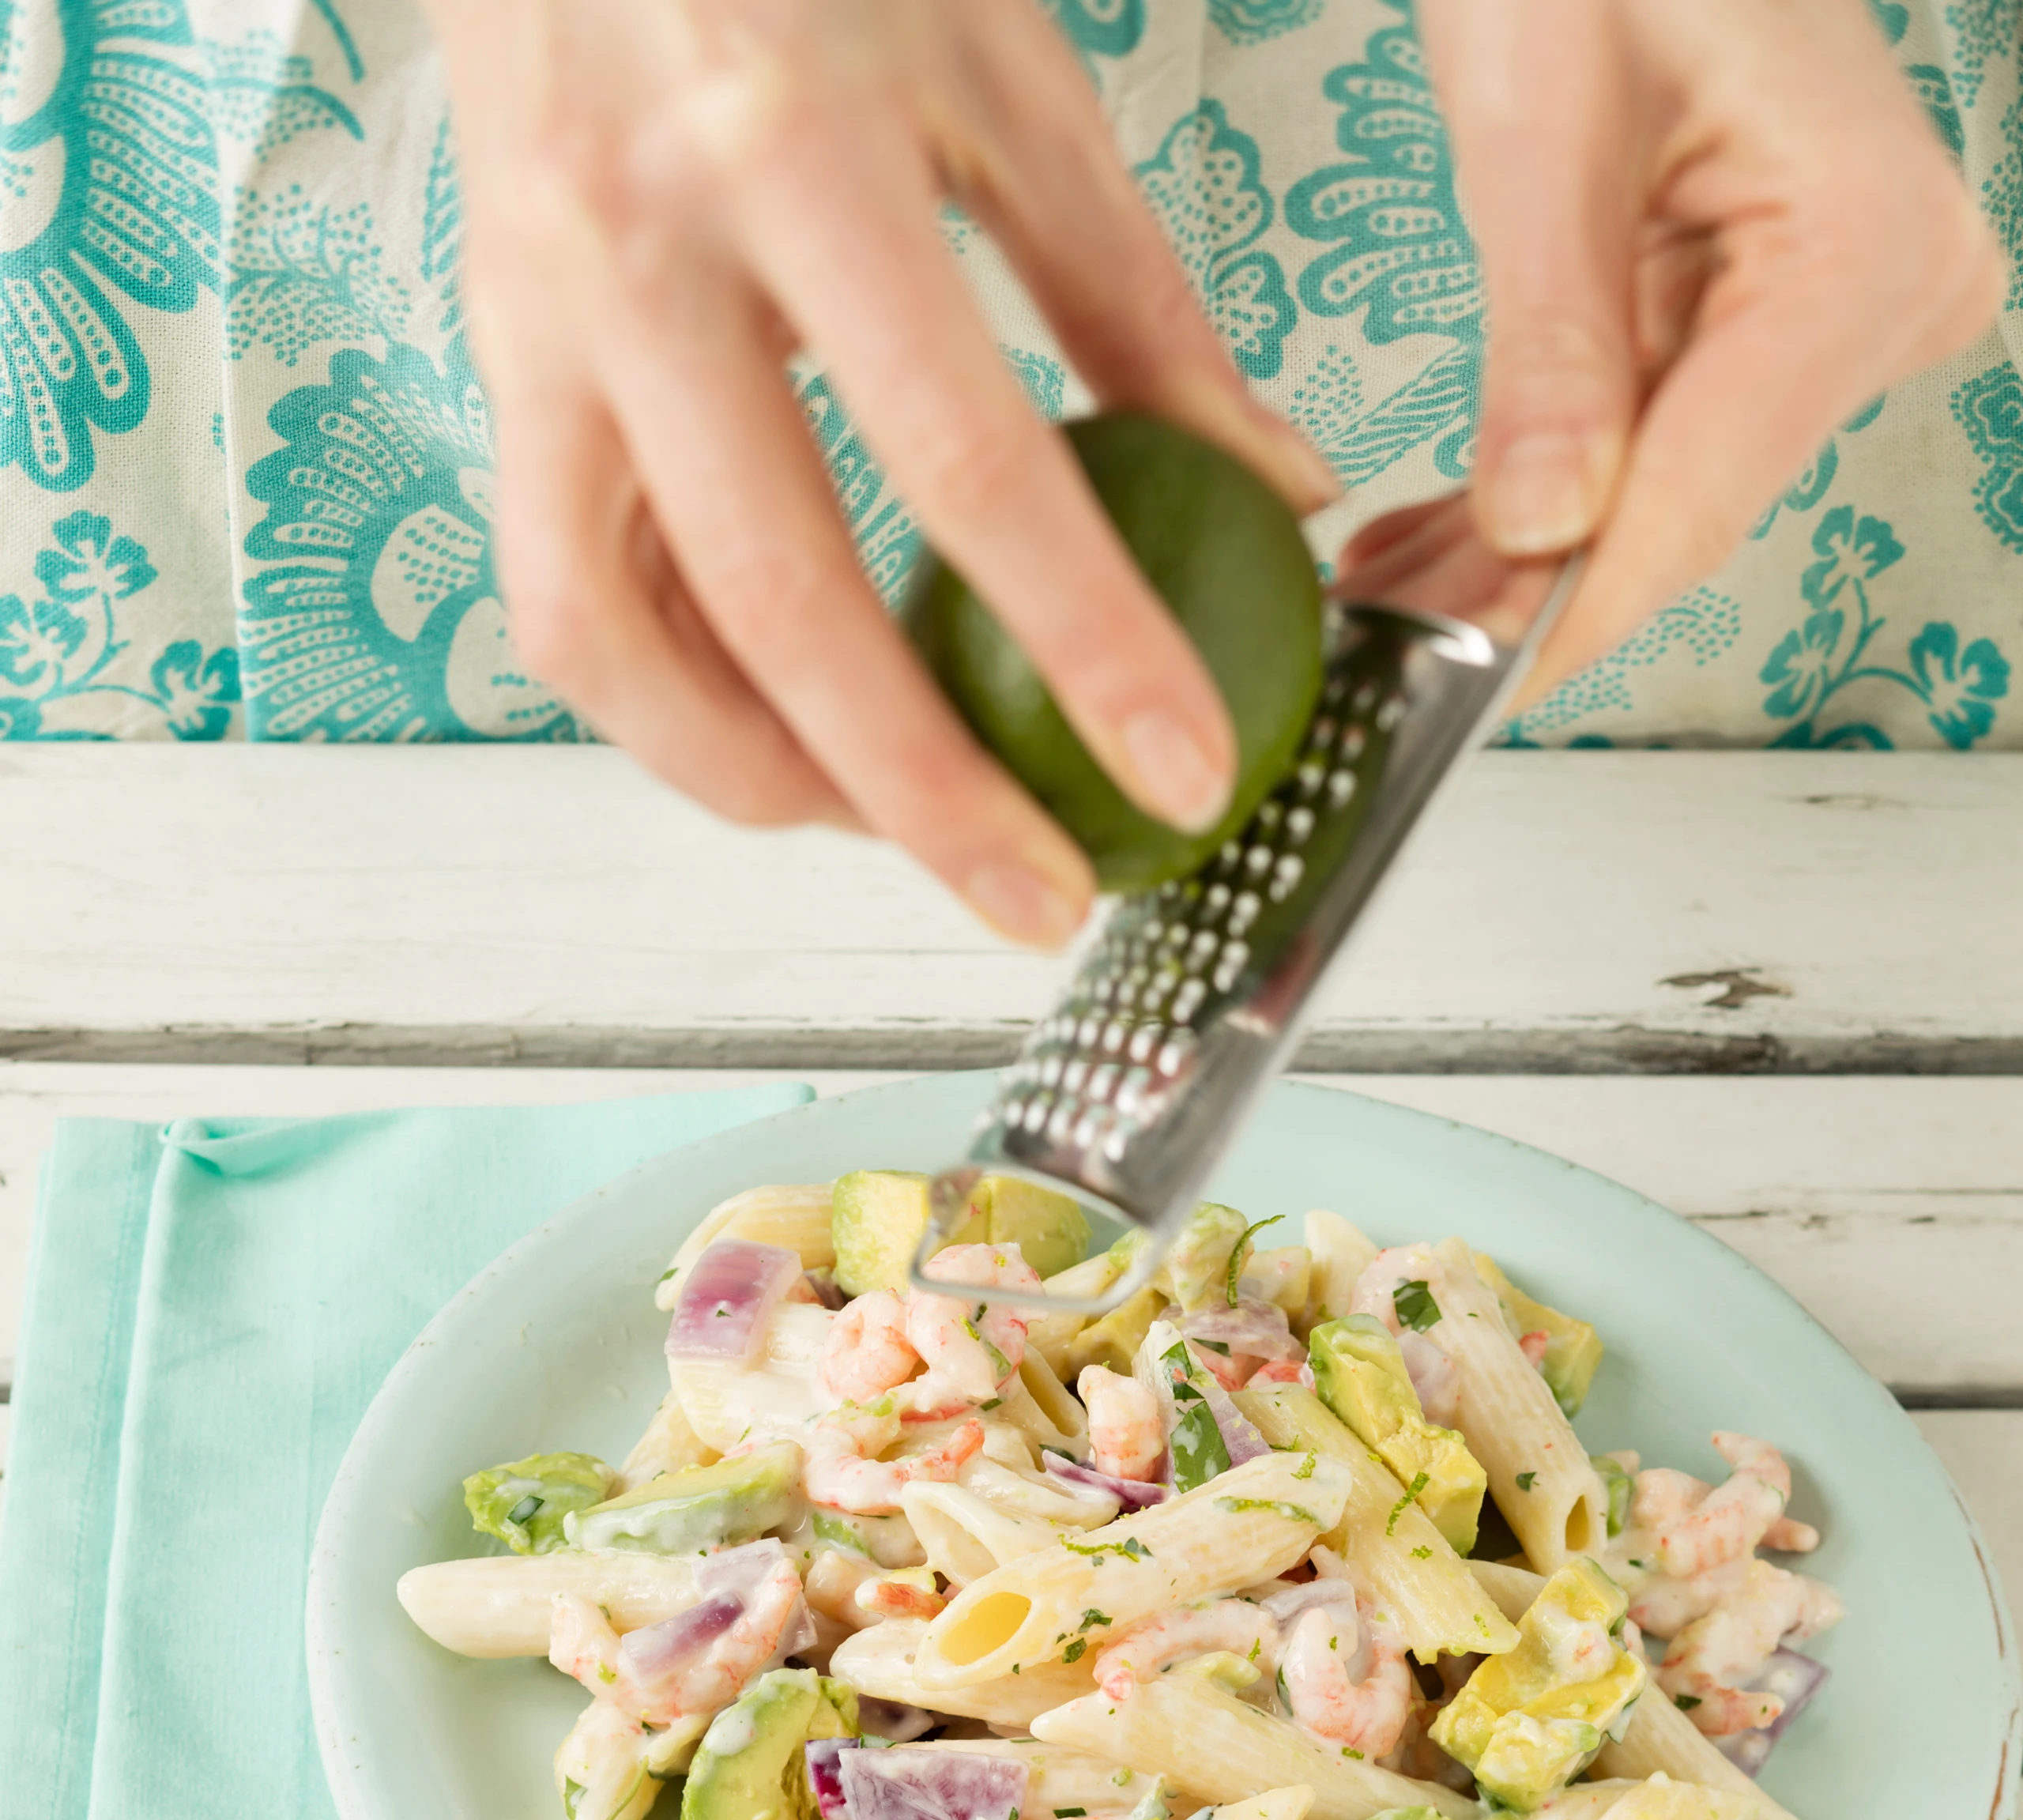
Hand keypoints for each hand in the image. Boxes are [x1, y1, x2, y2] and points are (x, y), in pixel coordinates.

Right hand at [423, 0, 1335, 941]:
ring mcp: (537, 323)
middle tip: (1040, 899)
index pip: (966, 460)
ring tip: (904, 838)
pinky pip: (565, 599)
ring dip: (769, 784)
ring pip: (619, 642)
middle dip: (926, 797)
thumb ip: (1132, 298)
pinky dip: (676, 706)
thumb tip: (1267, 493)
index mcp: (798, 150)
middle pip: (784, 604)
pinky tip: (788, 742)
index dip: (1088, 642)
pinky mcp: (492, 371)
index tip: (1181, 770)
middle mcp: (637, 252)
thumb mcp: (1004, 75)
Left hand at [1407, 0, 2004, 698]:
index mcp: (1867, 241)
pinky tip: (1431, 546)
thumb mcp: (1542, 119)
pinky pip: (1649, 438)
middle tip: (1379, 658)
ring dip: (1513, 557)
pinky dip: (1538, 490)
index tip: (1456, 691)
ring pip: (1655, 488)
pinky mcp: (1778, 312)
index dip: (1568, 610)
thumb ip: (1549, 341)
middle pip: (1682, 504)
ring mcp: (1840, 307)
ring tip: (1379, 608)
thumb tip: (1536, 530)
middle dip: (1523, 590)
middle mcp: (1889, 287)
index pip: (1700, 492)